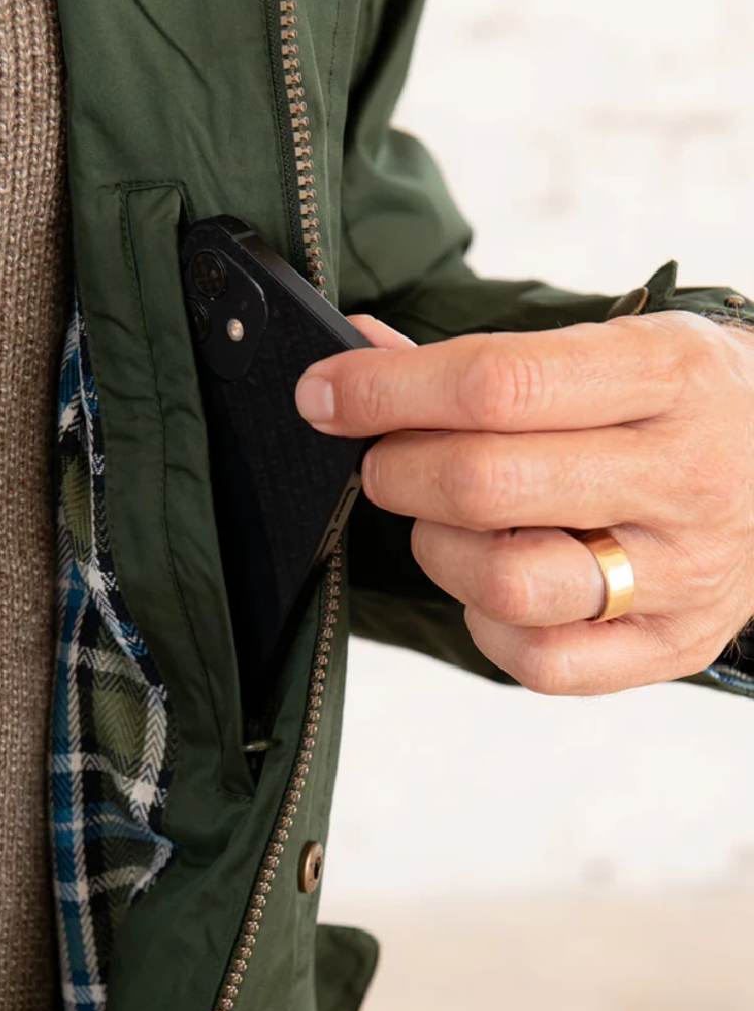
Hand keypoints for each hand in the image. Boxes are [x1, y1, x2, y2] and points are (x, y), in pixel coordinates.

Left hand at [295, 312, 753, 694]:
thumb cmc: (681, 406)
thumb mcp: (610, 351)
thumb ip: (485, 362)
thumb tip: (357, 356)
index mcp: (669, 375)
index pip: (497, 385)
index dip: (385, 391)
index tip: (324, 394)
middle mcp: (686, 476)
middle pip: (484, 485)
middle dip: (397, 470)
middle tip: (386, 461)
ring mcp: (686, 573)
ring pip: (507, 582)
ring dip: (439, 548)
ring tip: (448, 522)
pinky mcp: (674, 646)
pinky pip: (540, 660)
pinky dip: (487, 622)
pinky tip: (497, 584)